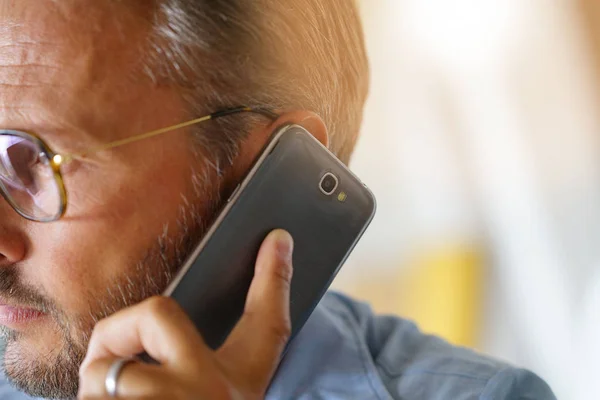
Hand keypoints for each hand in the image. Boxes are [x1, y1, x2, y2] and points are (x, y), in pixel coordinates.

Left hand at [78, 229, 293, 399]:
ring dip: (93, 390)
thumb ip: (190, 362)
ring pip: (101, 367)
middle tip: (118, 372)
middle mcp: (209, 397)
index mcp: (234, 389)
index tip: (277, 237)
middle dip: (118, 337)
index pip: (267, 325)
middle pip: (152, 316)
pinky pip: (88, 398)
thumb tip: (166, 312)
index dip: (273, 278)